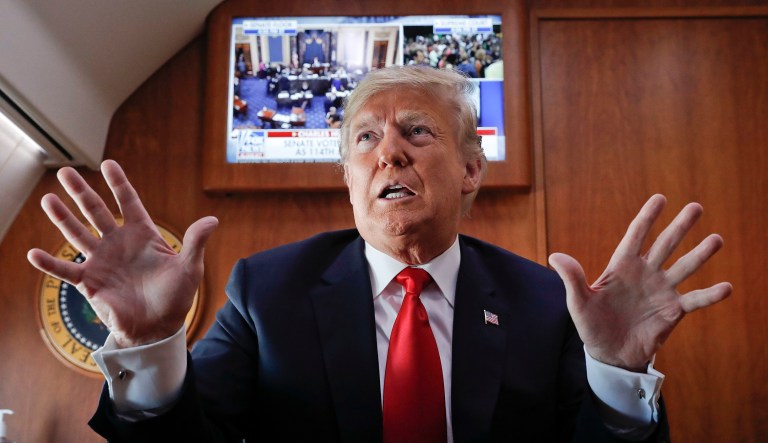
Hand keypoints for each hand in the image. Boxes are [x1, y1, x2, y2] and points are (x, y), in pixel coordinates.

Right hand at [27, 160, 218, 347]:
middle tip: (65, 171)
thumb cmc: (176, 297)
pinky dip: (50, 263)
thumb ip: (195, 242)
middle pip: (97, 211)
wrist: (159, 327)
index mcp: (143, 235)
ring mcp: (102, 261)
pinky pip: (65, 270)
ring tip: (47, 199)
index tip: (108, 164)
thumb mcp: (189, 267)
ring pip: (77, 233)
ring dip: (62, 217)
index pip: (128, 203)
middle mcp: (118, 243)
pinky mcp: (90, 282)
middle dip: (82, 192)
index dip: (119, 184)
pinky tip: (33, 253)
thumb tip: (212, 220)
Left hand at [548, 194, 731, 370]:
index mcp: (621, 266)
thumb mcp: (578, 303)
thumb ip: (572, 278)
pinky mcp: (673, 311)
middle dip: (680, 226)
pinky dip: (710, 295)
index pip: (636, 236)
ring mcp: (661, 291)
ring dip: (700, 254)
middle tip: (696, 207)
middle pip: (665, 245)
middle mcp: (645, 273)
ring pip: (684, 267)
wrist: (609, 354)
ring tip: (717, 239)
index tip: (660, 198)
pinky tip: (726, 287)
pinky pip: (695, 300)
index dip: (647, 218)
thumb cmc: (591, 326)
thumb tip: (555, 256)